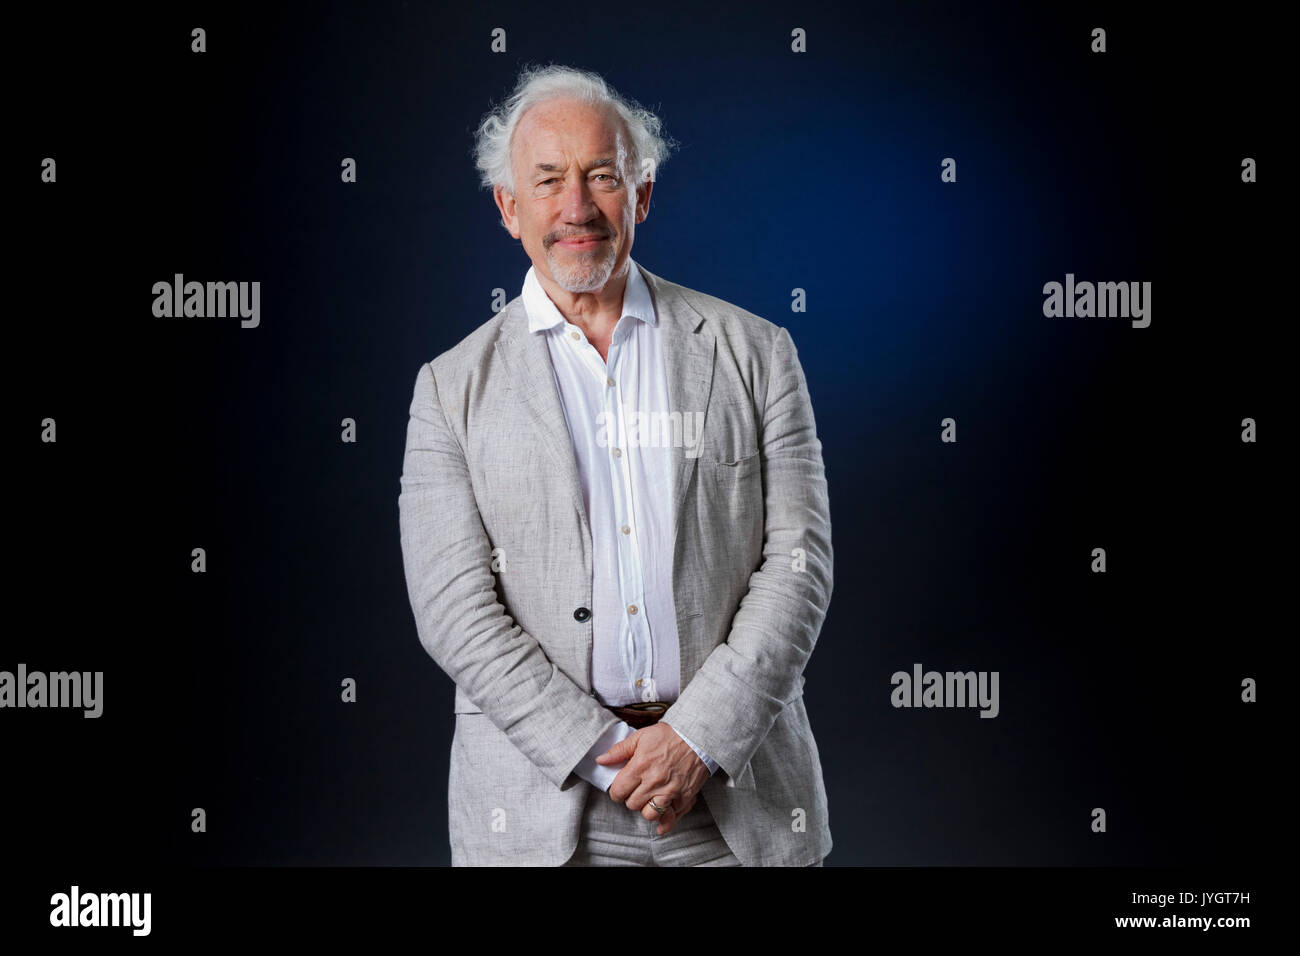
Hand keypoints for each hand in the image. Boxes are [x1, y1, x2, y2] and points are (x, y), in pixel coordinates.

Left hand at [596, 722, 710, 834]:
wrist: (698, 736)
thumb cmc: (670, 734)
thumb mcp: (641, 736)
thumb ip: (619, 750)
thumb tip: (601, 760)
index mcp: (640, 767)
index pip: (618, 792)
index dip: (617, 790)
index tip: (621, 787)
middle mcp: (654, 782)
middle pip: (632, 804)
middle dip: (631, 798)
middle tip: (636, 790)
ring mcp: (670, 791)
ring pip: (649, 815)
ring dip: (647, 809)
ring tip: (649, 799)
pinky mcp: (684, 796)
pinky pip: (672, 817)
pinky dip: (666, 821)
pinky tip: (661, 823)